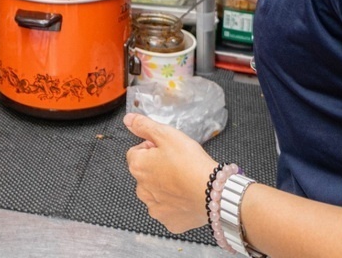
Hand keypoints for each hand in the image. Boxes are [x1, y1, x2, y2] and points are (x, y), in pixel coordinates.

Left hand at [125, 113, 216, 233]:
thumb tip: (128, 119)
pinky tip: (187, 196)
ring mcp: (155, 208)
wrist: (213, 192)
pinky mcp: (169, 222)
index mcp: (138, 167)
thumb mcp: (167, 134)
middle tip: (178, 163)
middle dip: (157, 167)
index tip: (167, 149)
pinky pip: (168, 210)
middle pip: (145, 173)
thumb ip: (145, 125)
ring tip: (184, 180)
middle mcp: (141, 190)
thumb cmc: (190, 162)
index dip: (152, 147)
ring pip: (155, 193)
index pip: (136, 152)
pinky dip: (175, 204)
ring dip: (164, 187)